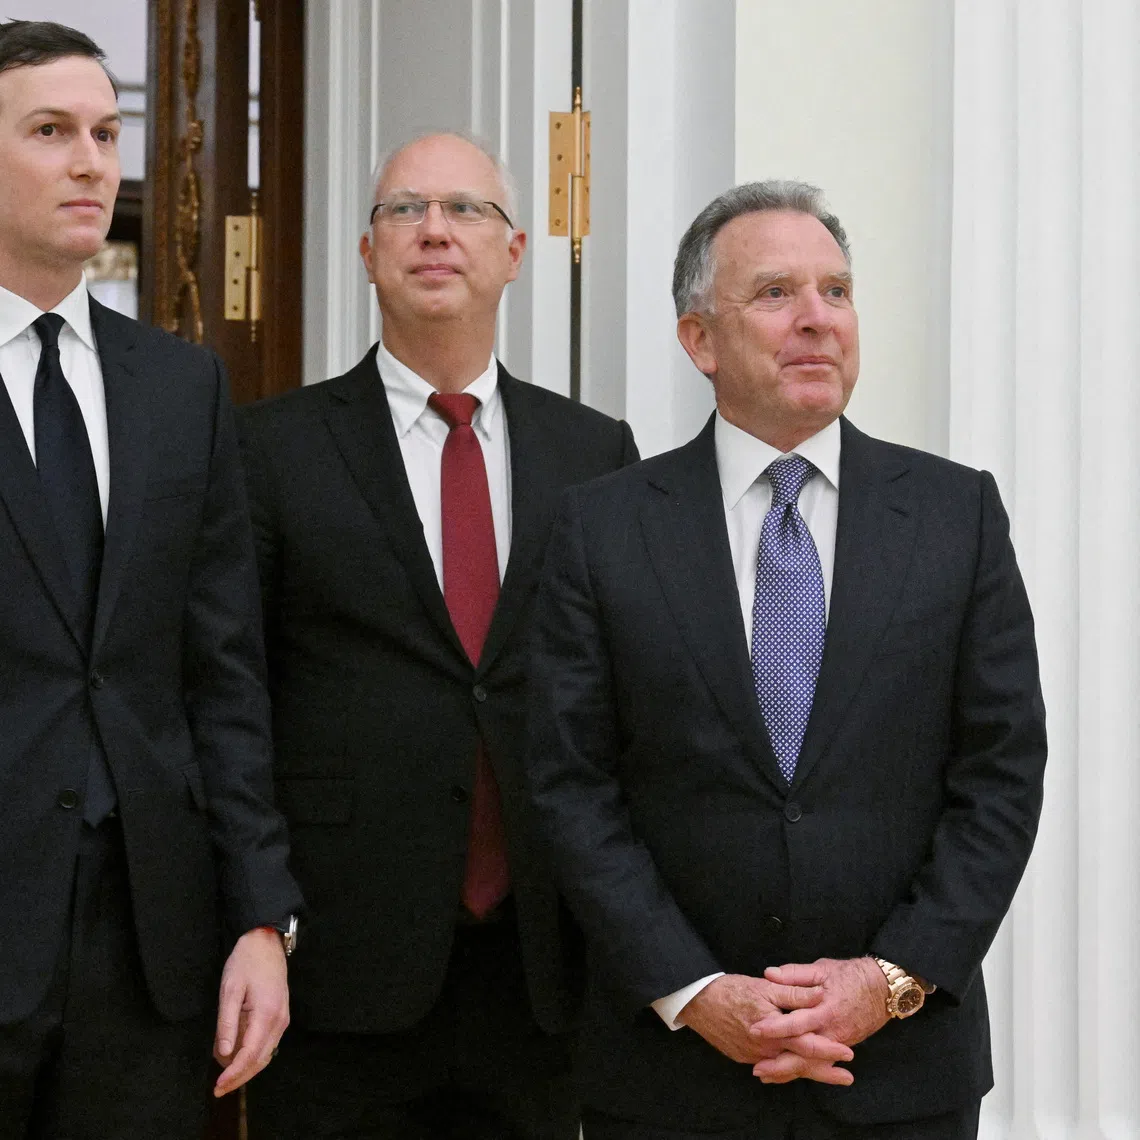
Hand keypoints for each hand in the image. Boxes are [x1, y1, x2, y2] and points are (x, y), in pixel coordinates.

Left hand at [213, 927, 289, 1096]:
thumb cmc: (245, 962)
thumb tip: (225, 1054)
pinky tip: (237, 1058)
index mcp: (267, 1014)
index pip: (250, 1054)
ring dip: (246, 1069)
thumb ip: (227, 1023)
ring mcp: (283, 1019)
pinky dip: (253, 1056)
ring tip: (225, 1077)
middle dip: (239, 1077)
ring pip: (266, 1054)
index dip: (234, 1073)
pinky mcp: (281, 1016)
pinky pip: (268, 1044)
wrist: (266, 942)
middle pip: (260, 1060)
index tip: (217, 1085)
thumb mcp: (230, 989)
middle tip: (218, 1088)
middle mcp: (279, 1021)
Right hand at [677, 973, 852, 1075]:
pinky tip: (792, 1067)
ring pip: (785, 1067)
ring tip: (827, 1075)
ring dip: (806, 1071)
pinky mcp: (743, 1056)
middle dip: (825, 1072)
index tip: (848, 1054)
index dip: (828, 1050)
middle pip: (800, 1064)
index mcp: (774, 1030)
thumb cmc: (731, 990)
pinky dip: (784, 1068)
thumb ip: (794, 992)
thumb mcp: (765, 987)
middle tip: (846, 1078)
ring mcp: (753, 1056)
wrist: (698, 1001)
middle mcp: (765, 1049)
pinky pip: (769, 1066)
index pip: (807, 1044)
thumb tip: (821, 994)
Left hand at [749, 956, 888, 1083]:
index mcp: (824, 1010)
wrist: (882, 990)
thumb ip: (794, 974)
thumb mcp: (822, 969)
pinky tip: (786, 1075)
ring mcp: (837, 1043)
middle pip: (804, 1053)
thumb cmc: (850, 976)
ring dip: (789, 1071)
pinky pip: (820, 1064)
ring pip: (811, 1064)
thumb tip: (769, 974)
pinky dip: (804, 1071)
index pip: (797, 1022)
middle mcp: (831, 1032)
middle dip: (780, 1064)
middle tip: (756, 1069)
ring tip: (765, 1076)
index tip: (755, 1030)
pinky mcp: (840, 1048)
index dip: (776, 1028)